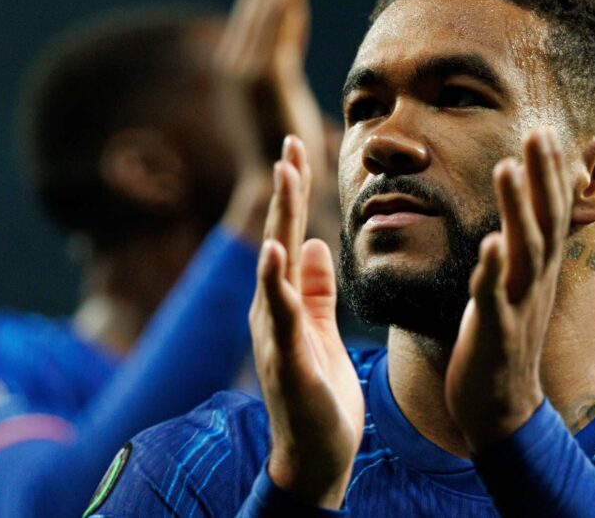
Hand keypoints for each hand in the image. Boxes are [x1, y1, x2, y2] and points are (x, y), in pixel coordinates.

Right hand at [220, 0, 332, 244]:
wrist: (277, 201)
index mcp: (245, 69)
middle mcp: (238, 63)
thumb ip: (287, 81)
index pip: (264, 10)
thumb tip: (293, 66)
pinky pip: (277, 21)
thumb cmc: (292, 167)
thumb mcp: (291, 111)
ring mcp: (246, 69)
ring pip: (270, 1)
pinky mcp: (262, 78)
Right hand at [249, 136, 363, 508]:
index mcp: (286, 301)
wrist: (316, 454)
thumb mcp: (321, 329)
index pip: (290, 234)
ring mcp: (275, 333)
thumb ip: (316, 288)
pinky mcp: (286, 359)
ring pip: (276, 264)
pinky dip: (276, 281)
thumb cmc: (319, 393)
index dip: (295, 194)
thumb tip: (313, 242)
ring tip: (285, 173)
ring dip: (281, 217)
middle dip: (287, 190)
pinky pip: (280, 314)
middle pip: (279, 237)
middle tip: (292, 141)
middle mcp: (273, 310)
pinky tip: (277, 250)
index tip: (300, 150)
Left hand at [444, 127, 572, 450]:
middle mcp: (536, 281)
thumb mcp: (517, 286)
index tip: (544, 129)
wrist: (500, 406)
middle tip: (538, 132)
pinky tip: (490, 244)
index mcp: (538, 269)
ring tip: (507, 168)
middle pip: (547, 221)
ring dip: (517, 208)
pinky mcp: (497, 333)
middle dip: (543, 175)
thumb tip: (520, 208)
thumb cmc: (503, 336)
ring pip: (524, 251)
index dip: (550, 172)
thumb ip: (520, 248)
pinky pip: (496, 298)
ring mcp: (519, 306)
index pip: (551, 212)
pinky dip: (494, 271)